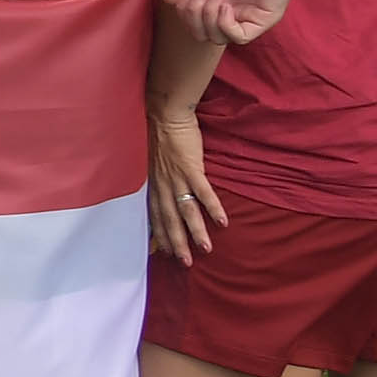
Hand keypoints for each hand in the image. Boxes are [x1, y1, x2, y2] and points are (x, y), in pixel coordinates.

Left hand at [149, 102, 224, 259]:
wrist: (164, 114)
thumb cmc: (160, 138)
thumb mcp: (154, 164)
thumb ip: (159, 182)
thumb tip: (165, 195)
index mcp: (153, 185)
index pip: (155, 216)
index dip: (160, 236)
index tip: (164, 255)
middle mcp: (162, 185)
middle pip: (169, 219)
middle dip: (176, 243)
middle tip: (185, 262)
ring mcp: (176, 177)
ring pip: (186, 210)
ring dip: (196, 231)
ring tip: (206, 249)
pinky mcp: (191, 167)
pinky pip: (203, 191)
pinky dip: (212, 207)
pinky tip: (222, 222)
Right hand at [169, 0, 310, 42]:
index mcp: (222, 5)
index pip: (196, 24)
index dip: (186, 12)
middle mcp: (235, 15)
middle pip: (203, 35)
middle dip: (193, 15)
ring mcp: (249, 19)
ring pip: (218, 38)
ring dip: (207, 16)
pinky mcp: (264, 20)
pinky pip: (239, 37)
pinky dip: (224, 24)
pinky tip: (224, 5)